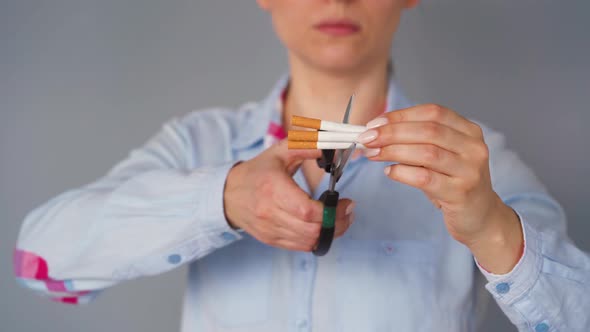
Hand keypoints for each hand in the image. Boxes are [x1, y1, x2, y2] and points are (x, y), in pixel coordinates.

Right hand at [224, 140, 354, 251]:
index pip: (307, 211)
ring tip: (340, 219)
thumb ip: (306, 146)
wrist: (228, 194)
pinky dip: (317, 239)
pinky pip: (300, 247)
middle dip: (337, 223)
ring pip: (309, 241)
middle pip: (312, 230)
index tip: (346, 202)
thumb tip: (331, 148)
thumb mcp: (280, 151)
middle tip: (348, 211)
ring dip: (331, 233)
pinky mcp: (271, 240)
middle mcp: (270, 213)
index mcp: (273, 189)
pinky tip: (324, 228)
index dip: (332, 211)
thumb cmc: (257, 172)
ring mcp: (270, 229)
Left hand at [359, 104, 522, 272]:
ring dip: (393, 150)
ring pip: (426, 152)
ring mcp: (470, 170)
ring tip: (372, 154)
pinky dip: (402, 173)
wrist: (481, 218)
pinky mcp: (461, 193)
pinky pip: (425, 178)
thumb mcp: (441, 156)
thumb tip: (377, 132)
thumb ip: (417, 141)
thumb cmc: (454, 183)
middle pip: (428, 130)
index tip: (374, 123)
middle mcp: (473, 147)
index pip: (432, 113)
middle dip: (392, 132)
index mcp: (469, 131)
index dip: (400, 115)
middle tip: (367, 138)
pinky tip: (390, 172)